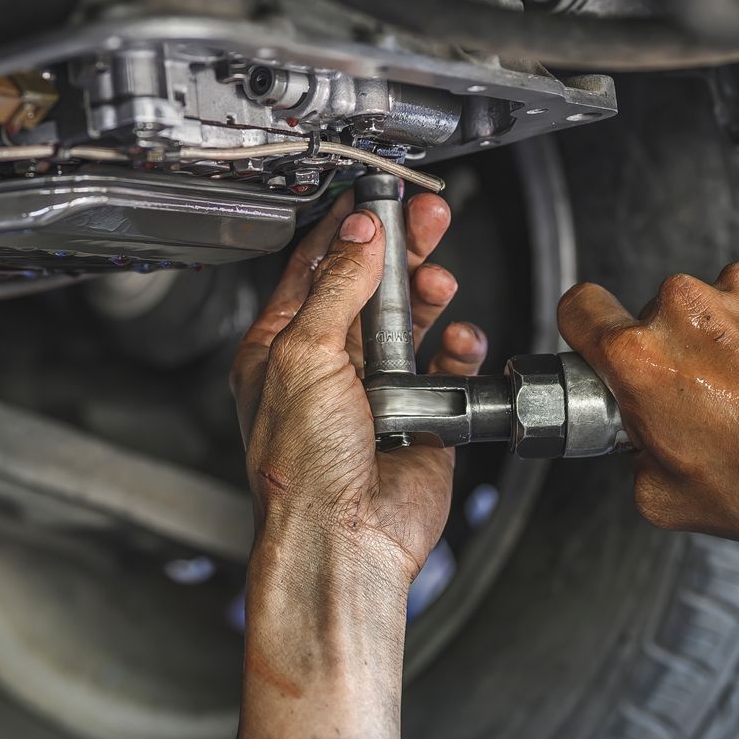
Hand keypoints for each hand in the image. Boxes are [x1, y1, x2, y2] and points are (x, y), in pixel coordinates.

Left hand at [231, 191, 487, 592]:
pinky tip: (457, 338)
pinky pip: (446, 369)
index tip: (372, 198)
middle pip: (368, 288)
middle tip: (427, 219)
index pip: (312, 269)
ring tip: (440, 278)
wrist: (345, 540)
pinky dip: (457, 348)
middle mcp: (326, 368)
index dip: (344, 229)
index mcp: (280, 350)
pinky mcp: (419, 417)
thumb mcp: (305, 356)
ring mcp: (374, 392)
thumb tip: (357, 236)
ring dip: (427, 295)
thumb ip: (335, 287)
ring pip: (409, 323)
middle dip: (399, 251)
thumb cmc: (302, 471)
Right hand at [557, 257, 738, 560]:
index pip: (580, 307)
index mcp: (640, 358)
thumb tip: (642, 433)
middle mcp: (684, 308)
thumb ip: (634, 449)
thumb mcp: (666, 497)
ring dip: (738, 333)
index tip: (606, 337)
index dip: (590, 325)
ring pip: (723, 301)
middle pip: (661, 313)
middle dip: (684, 349)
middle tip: (721, 396)